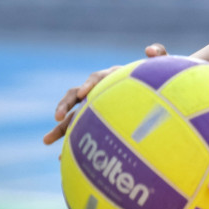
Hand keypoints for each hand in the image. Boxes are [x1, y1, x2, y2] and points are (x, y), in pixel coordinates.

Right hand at [43, 43, 167, 144]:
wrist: (159, 96)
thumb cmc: (160, 82)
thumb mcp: (163, 69)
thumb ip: (160, 56)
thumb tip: (150, 49)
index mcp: (112, 78)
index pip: (97, 78)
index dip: (89, 85)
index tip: (84, 94)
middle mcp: (99, 92)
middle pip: (76, 96)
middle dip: (64, 106)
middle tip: (56, 118)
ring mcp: (95, 108)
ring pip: (72, 116)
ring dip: (59, 128)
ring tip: (46, 141)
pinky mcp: (95, 123)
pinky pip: (79, 132)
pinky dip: (71, 143)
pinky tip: (63, 158)